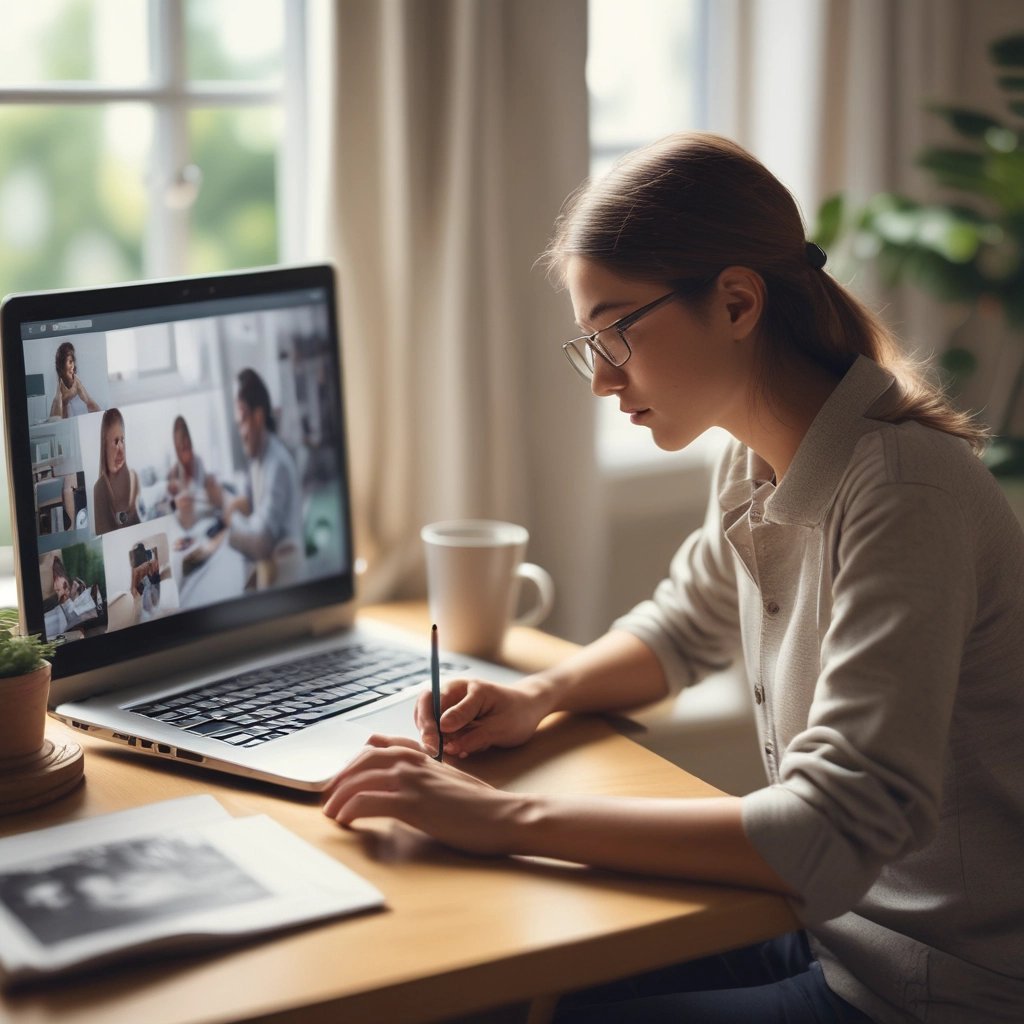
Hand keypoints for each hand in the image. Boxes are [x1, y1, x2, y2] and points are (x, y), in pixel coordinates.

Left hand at [321, 735, 521, 854]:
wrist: (506, 816)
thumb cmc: (481, 804)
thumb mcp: (450, 780)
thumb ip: (426, 773)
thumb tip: (407, 780)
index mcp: (423, 755)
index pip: (377, 746)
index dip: (355, 762)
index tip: (342, 778)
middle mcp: (414, 761)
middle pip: (363, 759)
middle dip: (340, 777)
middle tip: (328, 797)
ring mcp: (413, 780)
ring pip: (359, 779)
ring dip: (339, 796)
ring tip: (330, 813)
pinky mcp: (413, 804)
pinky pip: (368, 802)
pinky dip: (350, 810)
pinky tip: (346, 822)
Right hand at [414, 677, 547, 758]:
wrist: (527, 709)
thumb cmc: (517, 713)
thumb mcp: (500, 726)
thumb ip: (474, 734)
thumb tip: (447, 742)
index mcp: (465, 687)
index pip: (436, 702)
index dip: (431, 724)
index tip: (435, 744)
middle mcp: (453, 692)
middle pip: (425, 708)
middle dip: (427, 731)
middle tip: (435, 752)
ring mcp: (451, 704)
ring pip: (429, 721)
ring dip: (436, 738)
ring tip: (456, 751)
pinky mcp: (452, 717)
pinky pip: (439, 730)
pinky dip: (444, 742)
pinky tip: (461, 749)